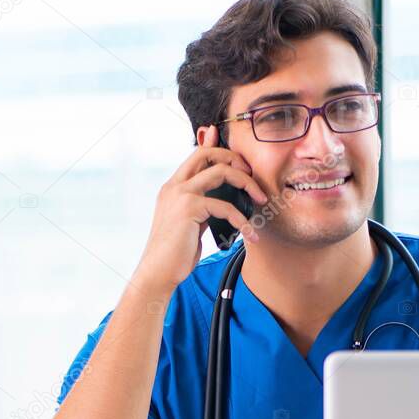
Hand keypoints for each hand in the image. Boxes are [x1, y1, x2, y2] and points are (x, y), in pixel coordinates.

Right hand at [133, 125, 266, 293]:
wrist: (158, 272)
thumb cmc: (175, 252)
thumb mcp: (189, 223)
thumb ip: (202, 207)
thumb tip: (221, 201)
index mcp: (173, 187)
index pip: (196, 155)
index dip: (217, 146)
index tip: (240, 158)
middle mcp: (174, 186)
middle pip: (207, 153)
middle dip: (234, 158)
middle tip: (251, 174)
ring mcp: (181, 195)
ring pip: (221, 172)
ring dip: (247, 182)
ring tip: (261, 199)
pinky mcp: (189, 209)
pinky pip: (226, 206)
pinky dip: (243, 220)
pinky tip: (250, 234)